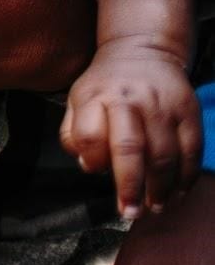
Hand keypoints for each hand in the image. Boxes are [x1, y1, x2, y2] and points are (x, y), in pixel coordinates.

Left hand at [64, 41, 202, 218]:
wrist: (142, 51)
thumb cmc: (105, 86)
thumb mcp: (77, 99)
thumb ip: (73, 132)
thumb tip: (86, 164)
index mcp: (96, 97)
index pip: (90, 134)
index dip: (92, 159)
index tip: (96, 172)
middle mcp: (130, 101)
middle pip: (131, 148)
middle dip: (130, 186)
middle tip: (130, 212)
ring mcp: (163, 106)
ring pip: (165, 155)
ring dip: (161, 189)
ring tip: (154, 207)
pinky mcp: (189, 111)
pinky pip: (192, 151)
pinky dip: (186, 177)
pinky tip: (177, 193)